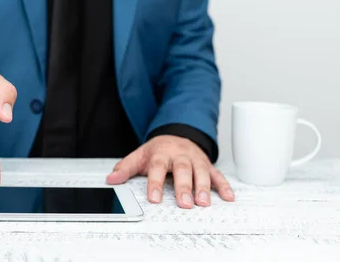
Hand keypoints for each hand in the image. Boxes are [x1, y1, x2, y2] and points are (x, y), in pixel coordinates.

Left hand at [106, 135, 233, 207]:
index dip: (155, 183)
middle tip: (184, 204)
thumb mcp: (139, 156)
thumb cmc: (158, 150)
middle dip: (184, 187)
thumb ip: (125, 168)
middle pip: (183, 170)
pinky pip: (217, 175)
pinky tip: (228, 197)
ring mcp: (195, 160)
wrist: (176, 135)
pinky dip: (224, 186)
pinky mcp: (207, 165)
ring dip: (204, 188)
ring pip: (201, 172)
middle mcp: (180, 156)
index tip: (154, 199)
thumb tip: (111, 179)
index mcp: (162, 153)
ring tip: (204, 203)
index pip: (158, 168)